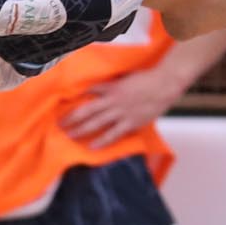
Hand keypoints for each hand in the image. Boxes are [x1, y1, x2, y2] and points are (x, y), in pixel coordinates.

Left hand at [60, 66, 181, 151]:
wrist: (165, 84)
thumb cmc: (149, 79)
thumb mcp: (127, 77)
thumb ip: (115, 84)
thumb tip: (103, 89)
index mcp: (112, 87)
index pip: (89, 91)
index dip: (76, 97)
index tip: (64, 104)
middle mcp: (113, 100)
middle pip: (87, 110)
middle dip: (72, 117)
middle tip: (60, 124)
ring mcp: (121, 112)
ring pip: (96, 123)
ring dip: (81, 130)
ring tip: (70, 135)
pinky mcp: (130, 122)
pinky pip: (113, 134)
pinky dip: (102, 141)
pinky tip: (92, 146)